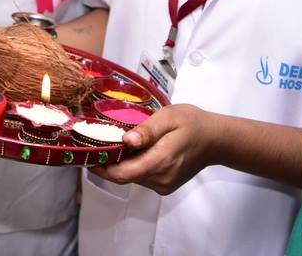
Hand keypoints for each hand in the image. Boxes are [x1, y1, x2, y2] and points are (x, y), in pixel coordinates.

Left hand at [93, 104, 220, 194]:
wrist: (215, 140)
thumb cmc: (192, 124)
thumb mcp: (169, 117)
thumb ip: (148, 130)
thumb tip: (126, 140)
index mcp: (161, 161)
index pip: (123, 173)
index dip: (101, 167)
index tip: (86, 153)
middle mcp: (161, 178)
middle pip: (123, 176)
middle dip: (106, 162)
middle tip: (93, 143)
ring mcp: (163, 184)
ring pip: (131, 177)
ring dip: (119, 163)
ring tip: (111, 143)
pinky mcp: (165, 184)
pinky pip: (141, 177)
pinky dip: (131, 166)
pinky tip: (129, 150)